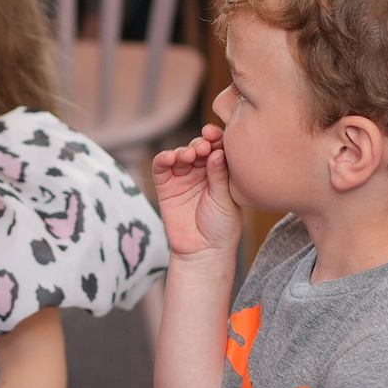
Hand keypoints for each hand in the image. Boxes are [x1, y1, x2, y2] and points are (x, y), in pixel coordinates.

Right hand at [151, 124, 239, 261]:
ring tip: (189, 155)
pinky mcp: (166, 187)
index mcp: (220, 172)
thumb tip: (217, 152)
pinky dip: (163, 159)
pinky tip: (169, 157)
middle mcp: (201, 172)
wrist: (204, 252)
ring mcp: (183, 178)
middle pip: (198, 148)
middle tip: (203, 147)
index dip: (216, 139)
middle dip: (200, 144)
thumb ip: (219, 176)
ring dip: (183, 150)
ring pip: (180, 155)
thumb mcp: (226, 200)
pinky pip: (161, 168)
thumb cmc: (222, 227)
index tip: (215, 135)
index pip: (217, 148)